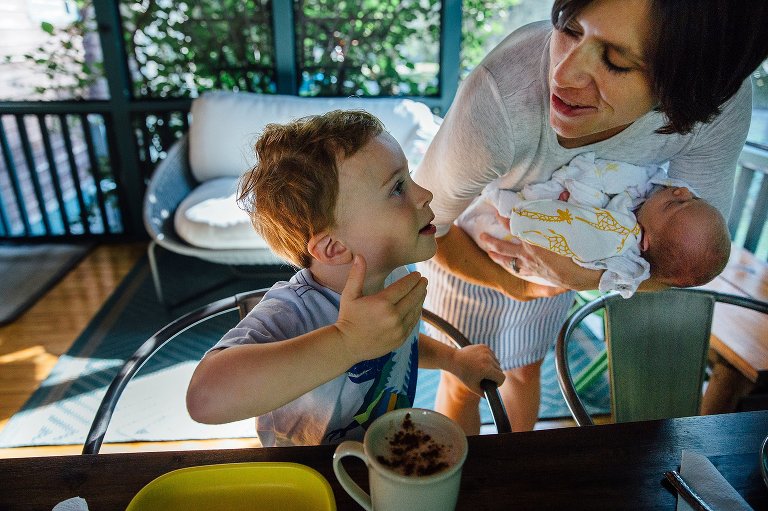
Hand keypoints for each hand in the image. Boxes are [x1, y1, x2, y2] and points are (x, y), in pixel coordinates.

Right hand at [336, 255, 426, 362]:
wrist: (347, 345)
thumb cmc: (347, 317)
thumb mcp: (349, 295)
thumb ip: (356, 275)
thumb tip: (359, 256)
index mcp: (382, 303)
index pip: (404, 287)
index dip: (412, 279)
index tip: (418, 274)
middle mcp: (394, 316)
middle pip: (413, 297)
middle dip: (420, 287)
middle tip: (424, 280)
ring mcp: (398, 329)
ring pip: (415, 311)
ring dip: (420, 299)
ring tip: (422, 291)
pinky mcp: (400, 339)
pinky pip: (413, 324)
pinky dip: (416, 314)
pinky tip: (417, 307)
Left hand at [450, 345, 504, 396]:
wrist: (454, 359)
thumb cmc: (463, 375)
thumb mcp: (473, 387)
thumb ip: (483, 393)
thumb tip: (492, 397)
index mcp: (486, 369)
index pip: (502, 377)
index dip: (498, 383)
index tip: (493, 384)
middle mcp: (488, 359)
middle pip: (500, 370)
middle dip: (494, 375)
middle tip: (486, 377)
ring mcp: (486, 351)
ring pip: (497, 362)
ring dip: (492, 366)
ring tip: (482, 369)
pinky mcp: (485, 346)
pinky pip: (492, 355)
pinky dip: (489, 359)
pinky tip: (481, 361)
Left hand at [479, 214, 596, 291]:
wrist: (581, 274)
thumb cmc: (577, 249)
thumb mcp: (570, 226)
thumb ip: (563, 209)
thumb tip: (563, 194)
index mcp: (533, 240)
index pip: (514, 226)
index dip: (505, 219)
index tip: (497, 212)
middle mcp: (527, 253)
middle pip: (504, 246)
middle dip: (491, 241)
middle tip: (481, 236)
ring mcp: (530, 264)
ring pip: (508, 261)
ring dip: (497, 257)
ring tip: (488, 253)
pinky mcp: (536, 273)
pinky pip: (520, 270)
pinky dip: (513, 267)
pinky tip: (510, 267)